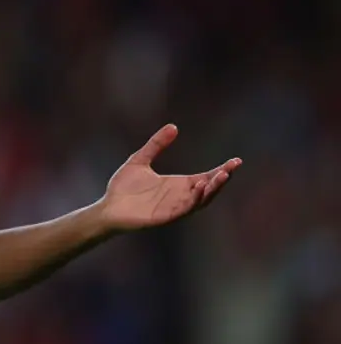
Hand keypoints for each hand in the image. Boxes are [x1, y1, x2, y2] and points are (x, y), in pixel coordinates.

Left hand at [100, 124, 240, 230]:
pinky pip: (185, 208)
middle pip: (209, 189)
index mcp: (179, 185)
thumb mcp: (140, 160)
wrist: (107, 207)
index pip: (206, 177)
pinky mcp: (165, 216)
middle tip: (233, 167)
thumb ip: (156, 145)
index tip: (236, 160)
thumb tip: (173, 126)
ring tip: (222, 176)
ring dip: (212, 189)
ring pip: (201, 200)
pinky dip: (194, 199)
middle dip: (222, 179)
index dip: (222, 170)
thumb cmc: (122, 188)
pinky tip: (199, 186)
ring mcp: (174, 208)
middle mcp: (180, 197)